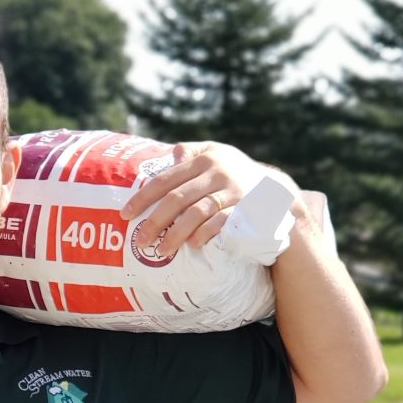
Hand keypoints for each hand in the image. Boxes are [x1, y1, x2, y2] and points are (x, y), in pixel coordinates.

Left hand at [118, 142, 249, 257]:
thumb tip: (171, 154)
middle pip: (177, 198)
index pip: (165, 179)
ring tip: (161, 250)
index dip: (143, 198)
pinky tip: (192, 245)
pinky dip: (204, 234)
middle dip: (155, 221)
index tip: (125, 215)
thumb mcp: (217, 154)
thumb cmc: (236, 174)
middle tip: (140, 240)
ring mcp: (232, 192)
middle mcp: (217, 173)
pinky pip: (220, 224)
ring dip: (176, 234)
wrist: (277, 192)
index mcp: (204, 160)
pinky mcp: (246, 210)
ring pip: (196, 213)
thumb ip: (192, 152)